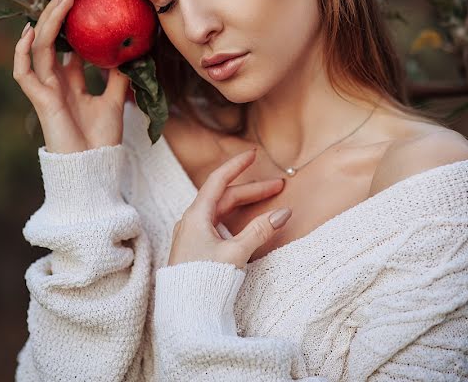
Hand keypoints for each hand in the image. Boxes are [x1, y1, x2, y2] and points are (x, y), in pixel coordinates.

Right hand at [13, 0, 131, 153]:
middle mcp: (55, 83)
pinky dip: (23, 52)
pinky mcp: (39, 100)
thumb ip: (120, 77)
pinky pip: (23, 72)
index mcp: (70, 83)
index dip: (72, 24)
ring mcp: (45, 90)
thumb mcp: (117, 101)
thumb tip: (134, 50)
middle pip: (51, 40)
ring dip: (49, 21)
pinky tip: (31, 31)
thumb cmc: (102, 141)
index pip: (67, 46)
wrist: (93, 168)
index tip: (84, 1)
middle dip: (58, 14)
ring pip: (39, 48)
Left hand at [167, 147, 292, 269]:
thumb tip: (283, 213)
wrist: (184, 312)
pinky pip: (217, 224)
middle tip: (278, 186)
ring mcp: (192, 235)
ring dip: (244, 204)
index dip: (236, 166)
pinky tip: (246, 223)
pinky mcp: (196, 249)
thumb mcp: (236, 253)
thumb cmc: (205, 280)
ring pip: (221, 211)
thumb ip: (259, 231)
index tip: (252, 154)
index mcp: (196, 216)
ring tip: (266, 200)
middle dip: (251, 190)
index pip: (218, 181)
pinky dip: (235, 218)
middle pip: (224, 197)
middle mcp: (191, 221)